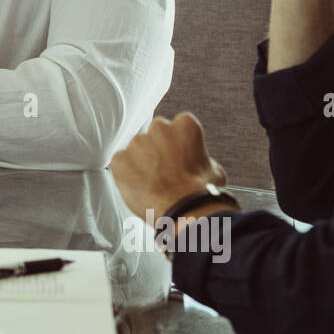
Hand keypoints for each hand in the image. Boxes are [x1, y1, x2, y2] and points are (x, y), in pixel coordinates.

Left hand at [110, 113, 226, 220]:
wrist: (183, 209)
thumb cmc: (201, 192)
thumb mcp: (214, 170)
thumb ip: (201, 158)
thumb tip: (198, 163)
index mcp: (185, 124)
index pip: (177, 127)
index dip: (178, 145)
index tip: (179, 158)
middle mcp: (159, 127)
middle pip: (154, 135)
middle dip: (157, 149)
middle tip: (164, 172)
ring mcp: (137, 142)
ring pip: (136, 150)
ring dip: (141, 162)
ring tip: (154, 184)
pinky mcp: (119, 158)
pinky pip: (121, 164)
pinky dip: (127, 175)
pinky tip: (140, 188)